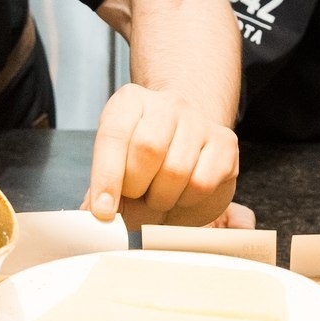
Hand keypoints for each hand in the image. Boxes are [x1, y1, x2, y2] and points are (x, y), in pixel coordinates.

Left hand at [86, 83, 240, 226]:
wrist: (186, 148)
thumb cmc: (145, 163)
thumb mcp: (116, 171)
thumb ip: (100, 194)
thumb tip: (93, 218)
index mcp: (129, 102)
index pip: (113, 136)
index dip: (106, 178)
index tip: (103, 211)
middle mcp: (166, 104)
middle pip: (147, 149)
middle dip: (137, 186)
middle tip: (137, 195)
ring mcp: (199, 120)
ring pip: (176, 170)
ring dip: (162, 197)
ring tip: (159, 194)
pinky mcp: (225, 142)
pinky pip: (202, 183)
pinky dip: (187, 200)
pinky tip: (182, 193)